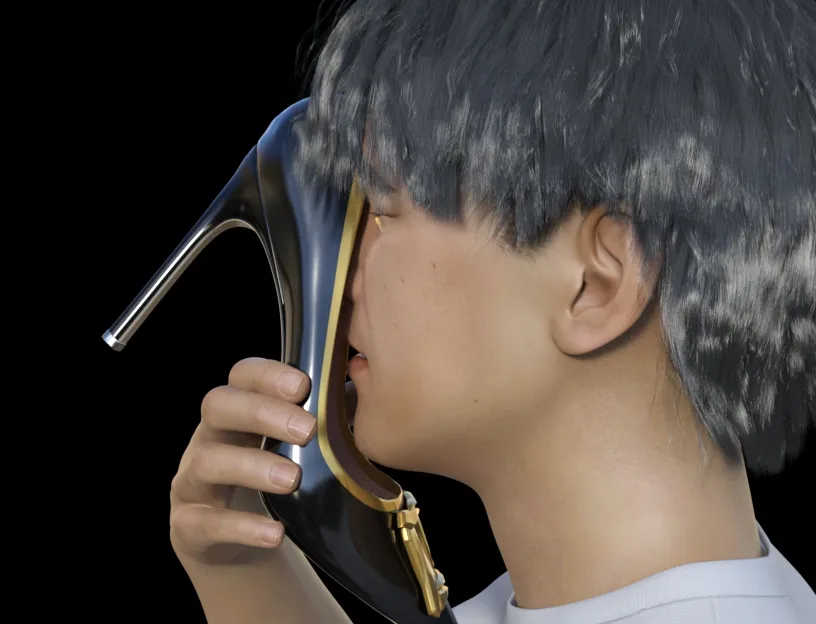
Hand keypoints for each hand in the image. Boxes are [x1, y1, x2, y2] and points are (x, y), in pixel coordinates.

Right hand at [169, 357, 355, 565]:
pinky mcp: (189, 525)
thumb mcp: (291, 445)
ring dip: (253, 467)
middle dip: (262, 413)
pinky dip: (243, 528)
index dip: (267, 375)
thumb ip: (324, 416)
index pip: (241, 375)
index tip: (302, 386)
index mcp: (237, 410)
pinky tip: (275, 533)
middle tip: (307, 430)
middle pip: (218, 405)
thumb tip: (364, 386)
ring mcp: (192, 480)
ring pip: (208, 462)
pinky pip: (207, 523)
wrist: (232, 542)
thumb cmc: (270, 476)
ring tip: (293, 480)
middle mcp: (209, 437)